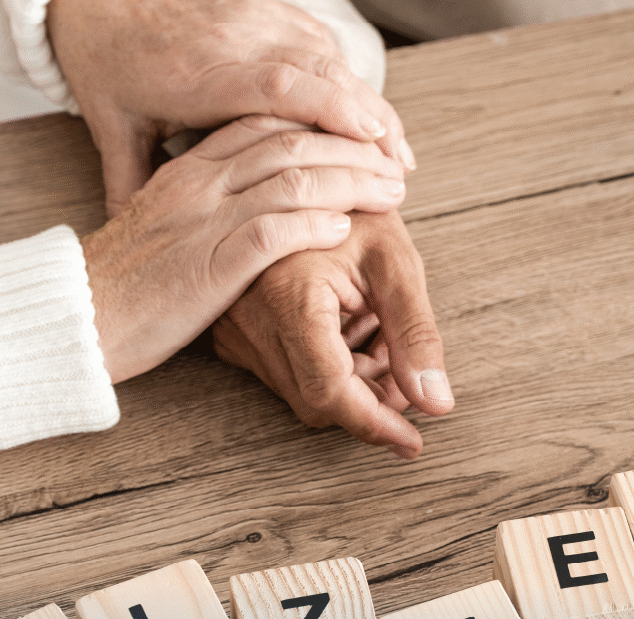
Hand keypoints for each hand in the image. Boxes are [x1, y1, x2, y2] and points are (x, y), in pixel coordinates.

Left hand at [47, 0, 412, 216]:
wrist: (100, 3)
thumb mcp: (114, 130)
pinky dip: (354, 84)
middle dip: (370, 120)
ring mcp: (258, 21)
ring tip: (398, 154)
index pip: (278, 86)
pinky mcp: (271, 13)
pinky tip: (372, 121)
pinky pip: (325, 46)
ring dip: (371, 107)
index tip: (371, 144)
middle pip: (321, 72)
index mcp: (199, 74)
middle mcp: (236, 40)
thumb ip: (132, 185)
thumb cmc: (111, 70)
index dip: (330, 111)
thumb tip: (142, 241)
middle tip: (399, 169)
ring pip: (333, 60)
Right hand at [82, 115, 406, 383]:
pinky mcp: (211, 265)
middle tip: (392, 163)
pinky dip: (317, 225)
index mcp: (190, 170)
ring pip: (293, 180)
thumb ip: (215, 202)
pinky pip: (274, 231)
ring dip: (351, 183)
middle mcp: (200, 184)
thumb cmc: (131, 280)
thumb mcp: (172, 224)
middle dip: (351, 149)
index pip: (266, 124)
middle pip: (291, 143)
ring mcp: (204, 221)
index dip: (322, 128)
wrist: (80, 317)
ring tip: (389, 192)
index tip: (361, 140)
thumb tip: (268, 200)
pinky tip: (347, 229)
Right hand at [212, 211, 453, 458]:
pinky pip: (283, 373)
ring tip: (380, 332)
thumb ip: (417, 335)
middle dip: (370, 401)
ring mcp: (233, 327)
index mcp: (287, 295)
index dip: (376, 423)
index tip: (414, 442)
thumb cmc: (354, 206)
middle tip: (407, 369)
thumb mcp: (397, 263)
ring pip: (301, 393)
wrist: (302, 170)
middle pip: (316, 401)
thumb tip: (436, 403)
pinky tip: (351, 328)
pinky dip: (327, 366)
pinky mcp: (229, 331)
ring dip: (351, 381)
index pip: (330, 391)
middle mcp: (247, 317)